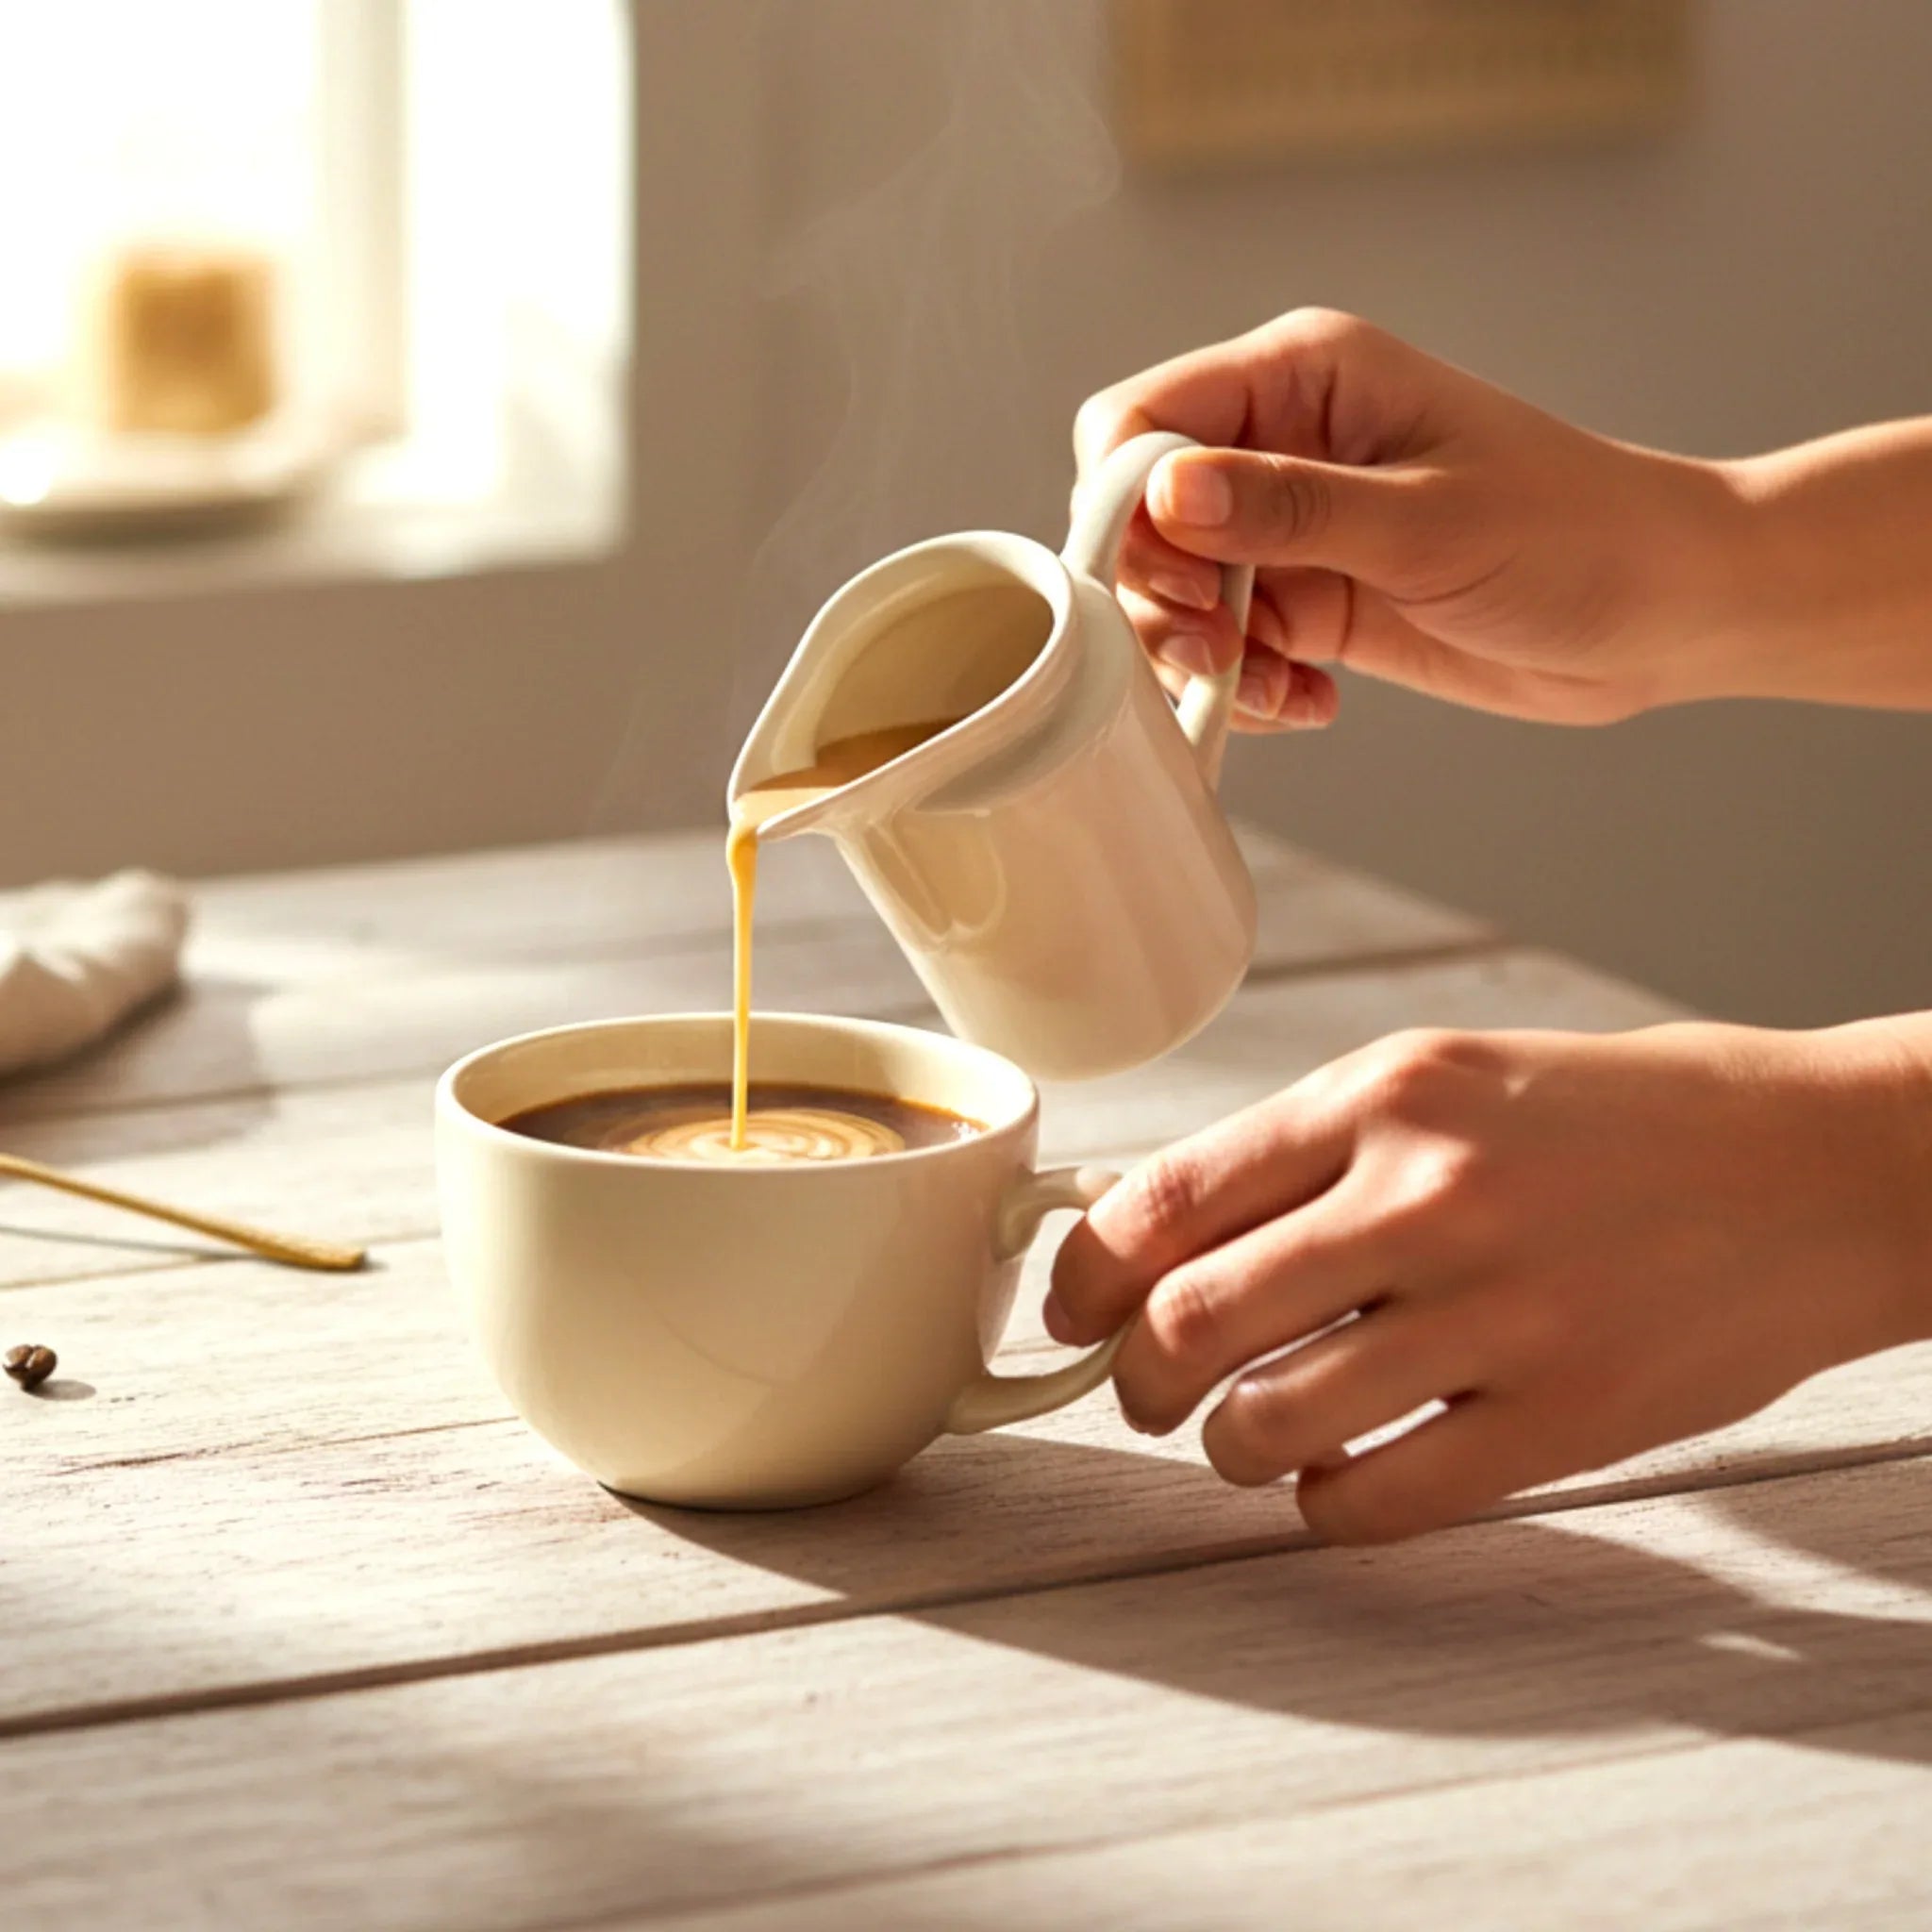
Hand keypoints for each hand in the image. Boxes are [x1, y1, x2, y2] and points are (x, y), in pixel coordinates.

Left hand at [1044, 1020, 1931, 1542]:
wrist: (1815, 1165)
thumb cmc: (1615, 1118)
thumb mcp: (1448, 1078)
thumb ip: (1306, 1151)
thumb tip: (1155, 1236)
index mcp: (1385, 1093)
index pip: (1165, 1197)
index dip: (1087, 1275)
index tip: (1073, 1313)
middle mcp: (1428, 1194)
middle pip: (1189, 1324)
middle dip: (1134, 1381)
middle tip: (1147, 1395)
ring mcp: (1499, 1312)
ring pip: (1265, 1425)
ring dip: (1225, 1450)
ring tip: (1248, 1436)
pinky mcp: (1567, 1419)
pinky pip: (1376, 1500)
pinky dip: (1322, 1506)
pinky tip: (1339, 1476)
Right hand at [1073, 308, 1740, 729]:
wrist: (1666, 611)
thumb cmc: (1578, 535)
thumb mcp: (1426, 523)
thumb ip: (1287, 508)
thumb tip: (1165, 495)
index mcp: (1303, 378)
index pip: (1142, 421)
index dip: (1124, 504)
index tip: (1165, 581)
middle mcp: (1283, 445)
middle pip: (1140, 514)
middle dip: (1160, 594)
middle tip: (1216, 648)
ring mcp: (1296, 527)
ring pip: (1176, 590)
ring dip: (1201, 652)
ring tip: (1269, 685)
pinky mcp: (1315, 598)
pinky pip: (1232, 644)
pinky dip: (1249, 685)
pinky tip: (1309, 703)